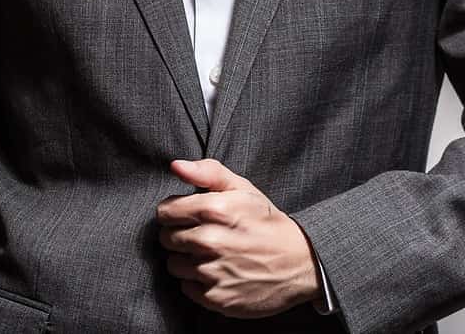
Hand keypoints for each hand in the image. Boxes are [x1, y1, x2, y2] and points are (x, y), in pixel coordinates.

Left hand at [155, 158, 322, 318]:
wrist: (299, 261)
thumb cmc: (265, 221)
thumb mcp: (242, 187)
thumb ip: (206, 172)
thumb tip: (175, 166)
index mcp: (214, 209)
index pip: (165, 211)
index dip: (173, 211)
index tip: (186, 214)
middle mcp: (210, 241)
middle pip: (167, 238)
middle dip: (179, 234)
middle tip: (201, 233)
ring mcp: (213, 272)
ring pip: (173, 264)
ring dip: (186, 259)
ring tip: (209, 254)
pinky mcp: (217, 298)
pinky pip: (186, 287)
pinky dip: (197, 281)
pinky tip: (216, 271)